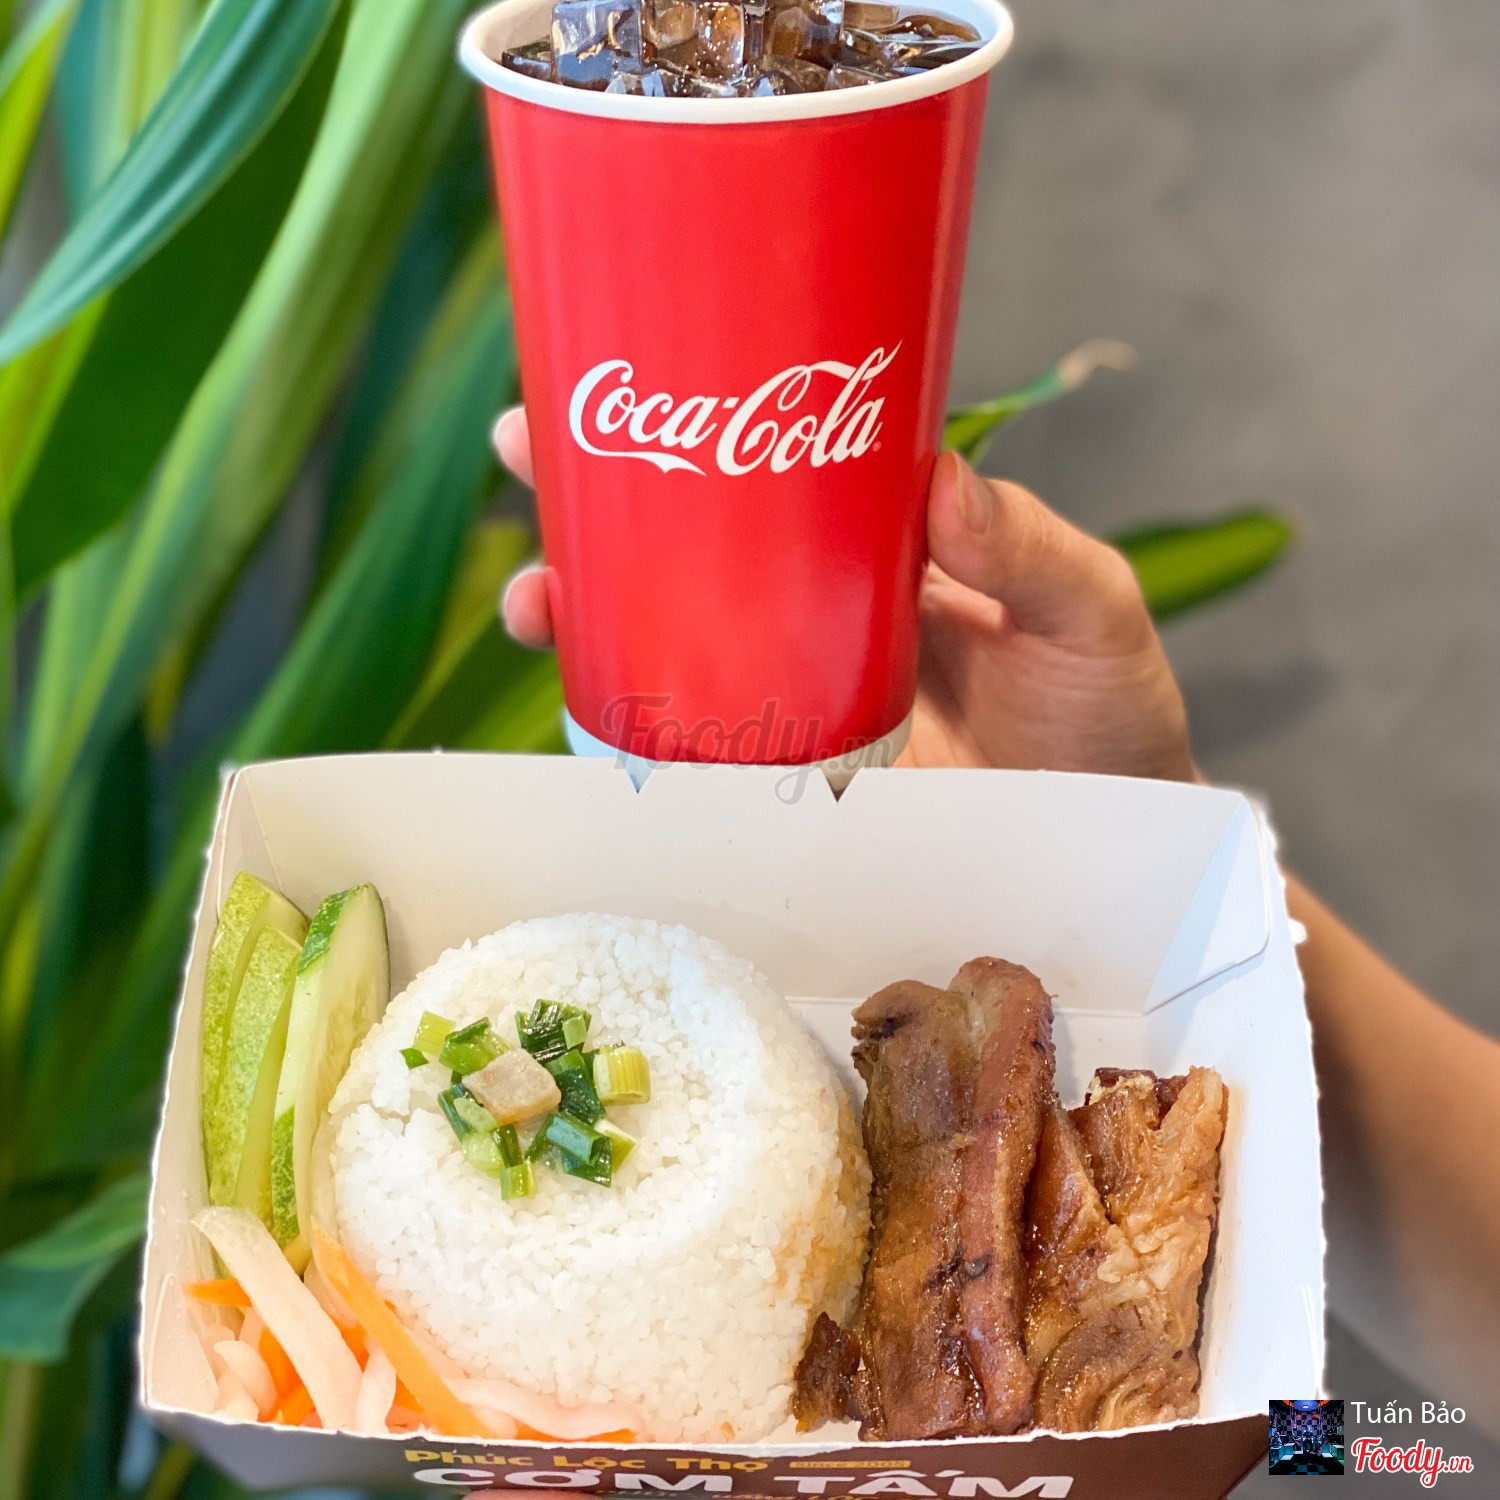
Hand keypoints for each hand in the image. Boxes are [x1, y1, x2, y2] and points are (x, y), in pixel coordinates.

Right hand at [493, 408, 1194, 781]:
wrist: (1104, 846)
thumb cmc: (1107, 715)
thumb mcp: (1091, 613)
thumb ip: (1032, 552)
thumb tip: (943, 480)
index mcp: (884, 538)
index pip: (778, 452)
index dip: (702, 405)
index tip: (623, 359)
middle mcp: (819, 598)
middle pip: (695, 529)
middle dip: (600, 487)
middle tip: (525, 448)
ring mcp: (792, 684)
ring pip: (670, 625)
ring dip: (588, 604)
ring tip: (532, 597)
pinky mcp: (783, 767)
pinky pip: (692, 731)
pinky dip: (629, 714)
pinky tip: (580, 700)